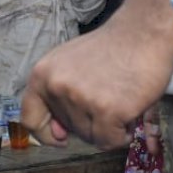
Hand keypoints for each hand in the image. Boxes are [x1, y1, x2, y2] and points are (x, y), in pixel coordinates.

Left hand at [22, 21, 172, 148]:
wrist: (144, 31)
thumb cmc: (110, 48)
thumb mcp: (68, 65)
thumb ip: (58, 96)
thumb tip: (58, 135)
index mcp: (41, 75)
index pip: (29, 119)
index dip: (46, 134)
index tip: (62, 136)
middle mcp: (56, 87)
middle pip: (68, 130)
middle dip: (89, 123)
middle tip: (107, 98)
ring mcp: (80, 99)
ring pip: (90, 138)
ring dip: (108, 128)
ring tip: (120, 101)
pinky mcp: (107, 110)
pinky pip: (109, 141)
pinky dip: (122, 135)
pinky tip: (130, 115)